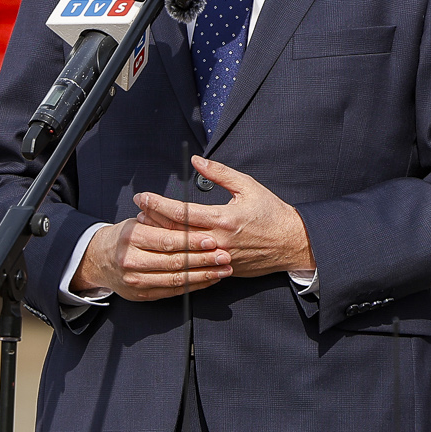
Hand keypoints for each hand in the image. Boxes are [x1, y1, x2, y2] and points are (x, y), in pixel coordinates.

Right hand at [72, 218, 231, 301]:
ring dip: (203, 276)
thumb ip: (159, 219)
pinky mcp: (142, 295)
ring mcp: (136, 281)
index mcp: (132, 237)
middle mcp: (132, 260)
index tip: (212, 240)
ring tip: (222, 270)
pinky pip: (172, 291)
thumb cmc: (123, 238)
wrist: (98, 261)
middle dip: (203, 260)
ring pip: (175, 279)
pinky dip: (193, 286)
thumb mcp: (136, 221)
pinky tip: (208, 280)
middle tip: (224, 256)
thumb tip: (188, 211)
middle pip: (174, 262)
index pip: (167, 240)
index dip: (191, 241)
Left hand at [132, 157, 314, 278]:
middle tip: (137, 212)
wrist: (292, 243)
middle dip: (153, 222)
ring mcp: (219, 258)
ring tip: (146, 229)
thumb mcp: (248, 186)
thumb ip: (220, 173)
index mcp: (223, 219)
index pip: (181, 211)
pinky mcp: (223, 270)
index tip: (143, 197)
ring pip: (182, 251)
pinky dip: (178, 256)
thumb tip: (195, 162)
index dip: (158, 204)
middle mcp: (218, 241)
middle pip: (176, 233)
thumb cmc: (272, 213)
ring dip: (161, 240)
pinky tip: (166, 249)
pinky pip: (195, 265)